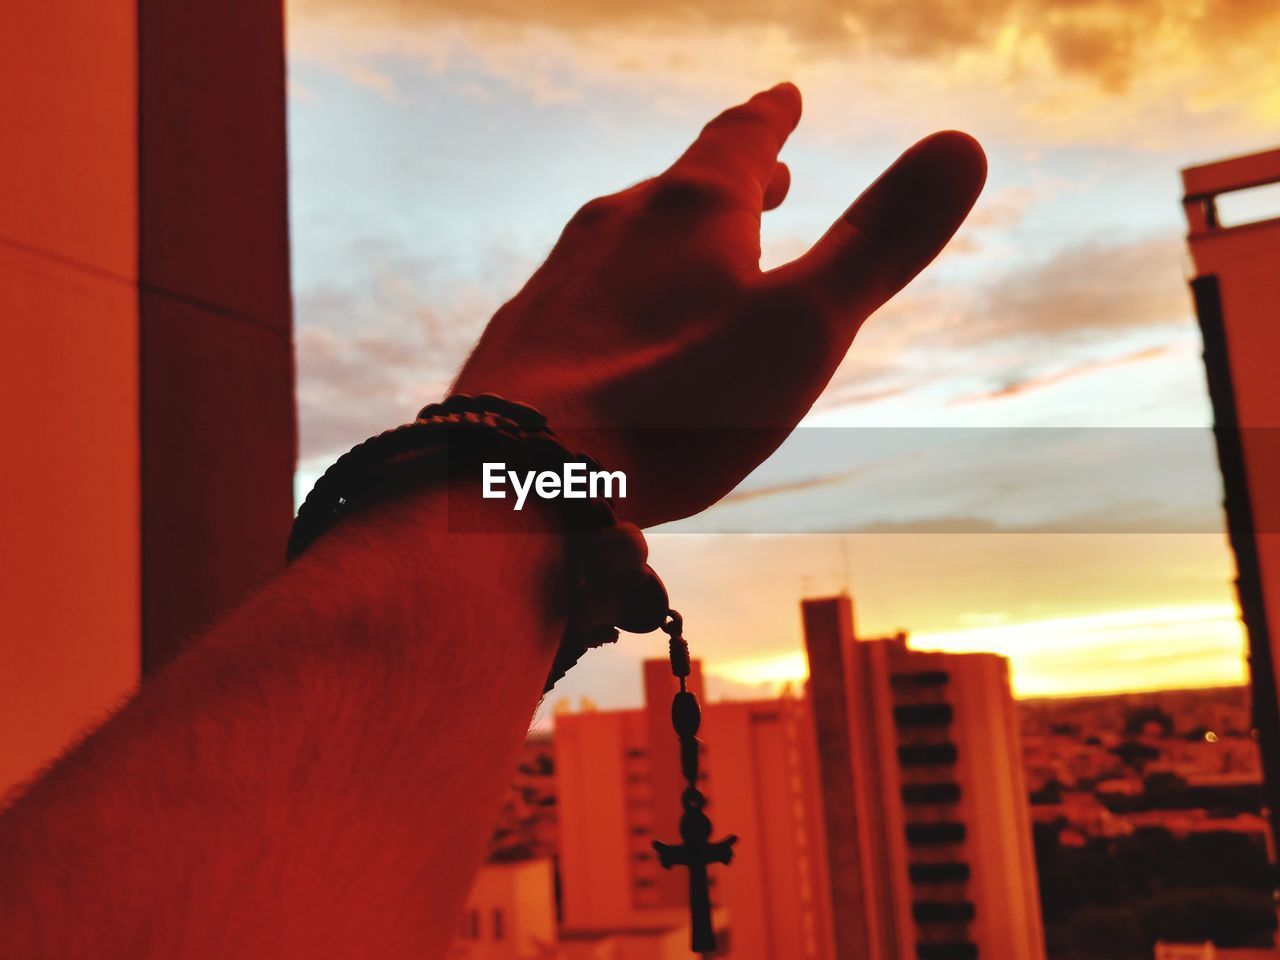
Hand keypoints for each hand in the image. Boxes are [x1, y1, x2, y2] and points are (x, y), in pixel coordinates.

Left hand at [453, 82, 985, 526]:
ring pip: (627, 239)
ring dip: (673, 233)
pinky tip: (616, 334)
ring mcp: (558, 282)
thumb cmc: (672, 406)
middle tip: (771, 173)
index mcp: (690, 212)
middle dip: (733, 178)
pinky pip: (582, 296)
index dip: (772, 117)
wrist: (518, 479)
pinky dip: (620, 294)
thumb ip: (879, 241)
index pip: (741, 140)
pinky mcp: (521, 339)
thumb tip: (963, 143)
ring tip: (700, 246)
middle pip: (683, 186)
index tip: (785, 94)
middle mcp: (615, 229)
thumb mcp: (802, 326)